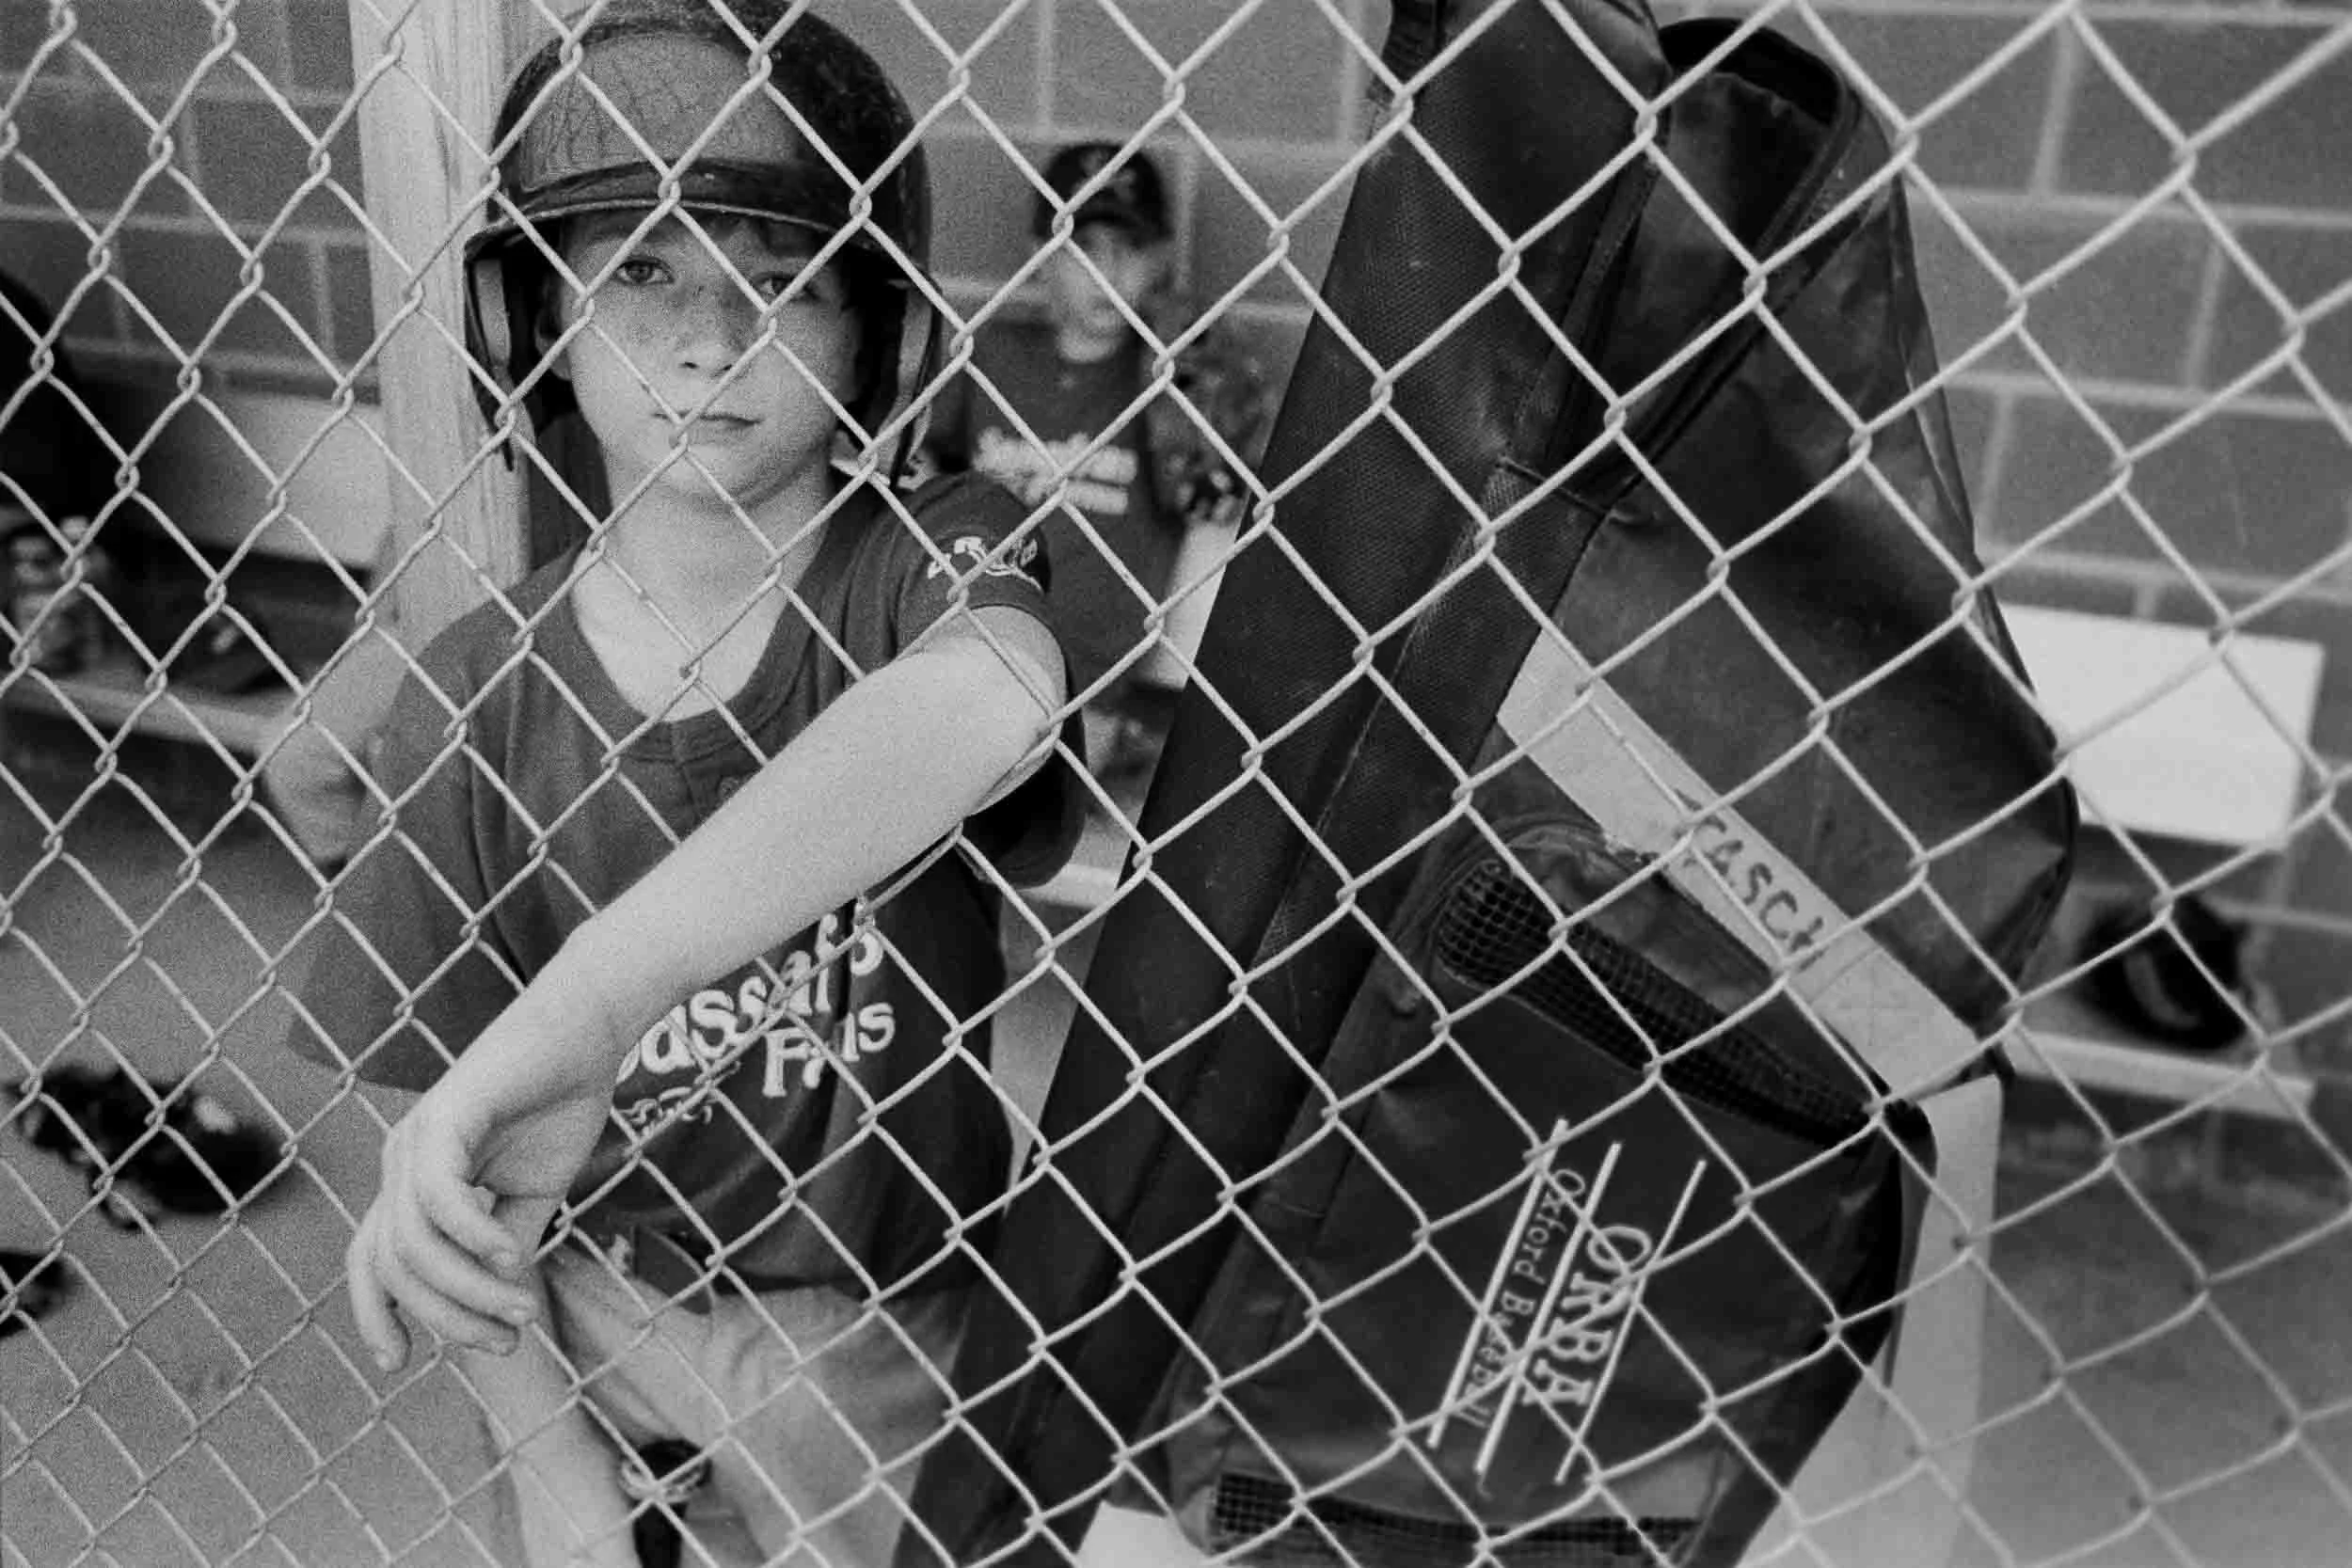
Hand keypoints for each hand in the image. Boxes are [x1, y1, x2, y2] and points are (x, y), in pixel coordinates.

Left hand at [346, 991, 620, 1371]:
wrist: (588, 1029)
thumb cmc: (560, 1102)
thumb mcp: (531, 1195)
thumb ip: (503, 1246)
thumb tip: (492, 1308)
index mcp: (414, 1181)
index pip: (370, 1261)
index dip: (374, 1315)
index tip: (402, 1363)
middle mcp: (401, 1162)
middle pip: (392, 1268)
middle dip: (443, 1319)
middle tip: (505, 1341)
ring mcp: (417, 1138)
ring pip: (414, 1245)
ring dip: (467, 1292)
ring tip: (521, 1307)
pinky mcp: (446, 1116)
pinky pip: (440, 1198)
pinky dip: (472, 1239)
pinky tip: (510, 1258)